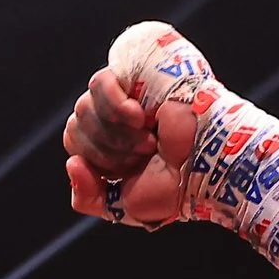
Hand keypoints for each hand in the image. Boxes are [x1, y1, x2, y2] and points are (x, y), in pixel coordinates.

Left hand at [62, 23, 213, 228]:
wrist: (208, 165)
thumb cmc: (174, 188)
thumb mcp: (121, 205)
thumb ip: (87, 197)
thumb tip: (71, 163)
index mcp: (109, 142)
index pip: (74, 140)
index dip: (94, 159)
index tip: (128, 170)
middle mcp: (114, 116)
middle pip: (75, 124)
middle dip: (108, 150)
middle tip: (146, 154)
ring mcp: (126, 92)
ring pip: (84, 106)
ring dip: (116, 134)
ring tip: (149, 139)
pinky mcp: (138, 73)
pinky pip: (100, 83)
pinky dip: (114, 106)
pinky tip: (140, 117)